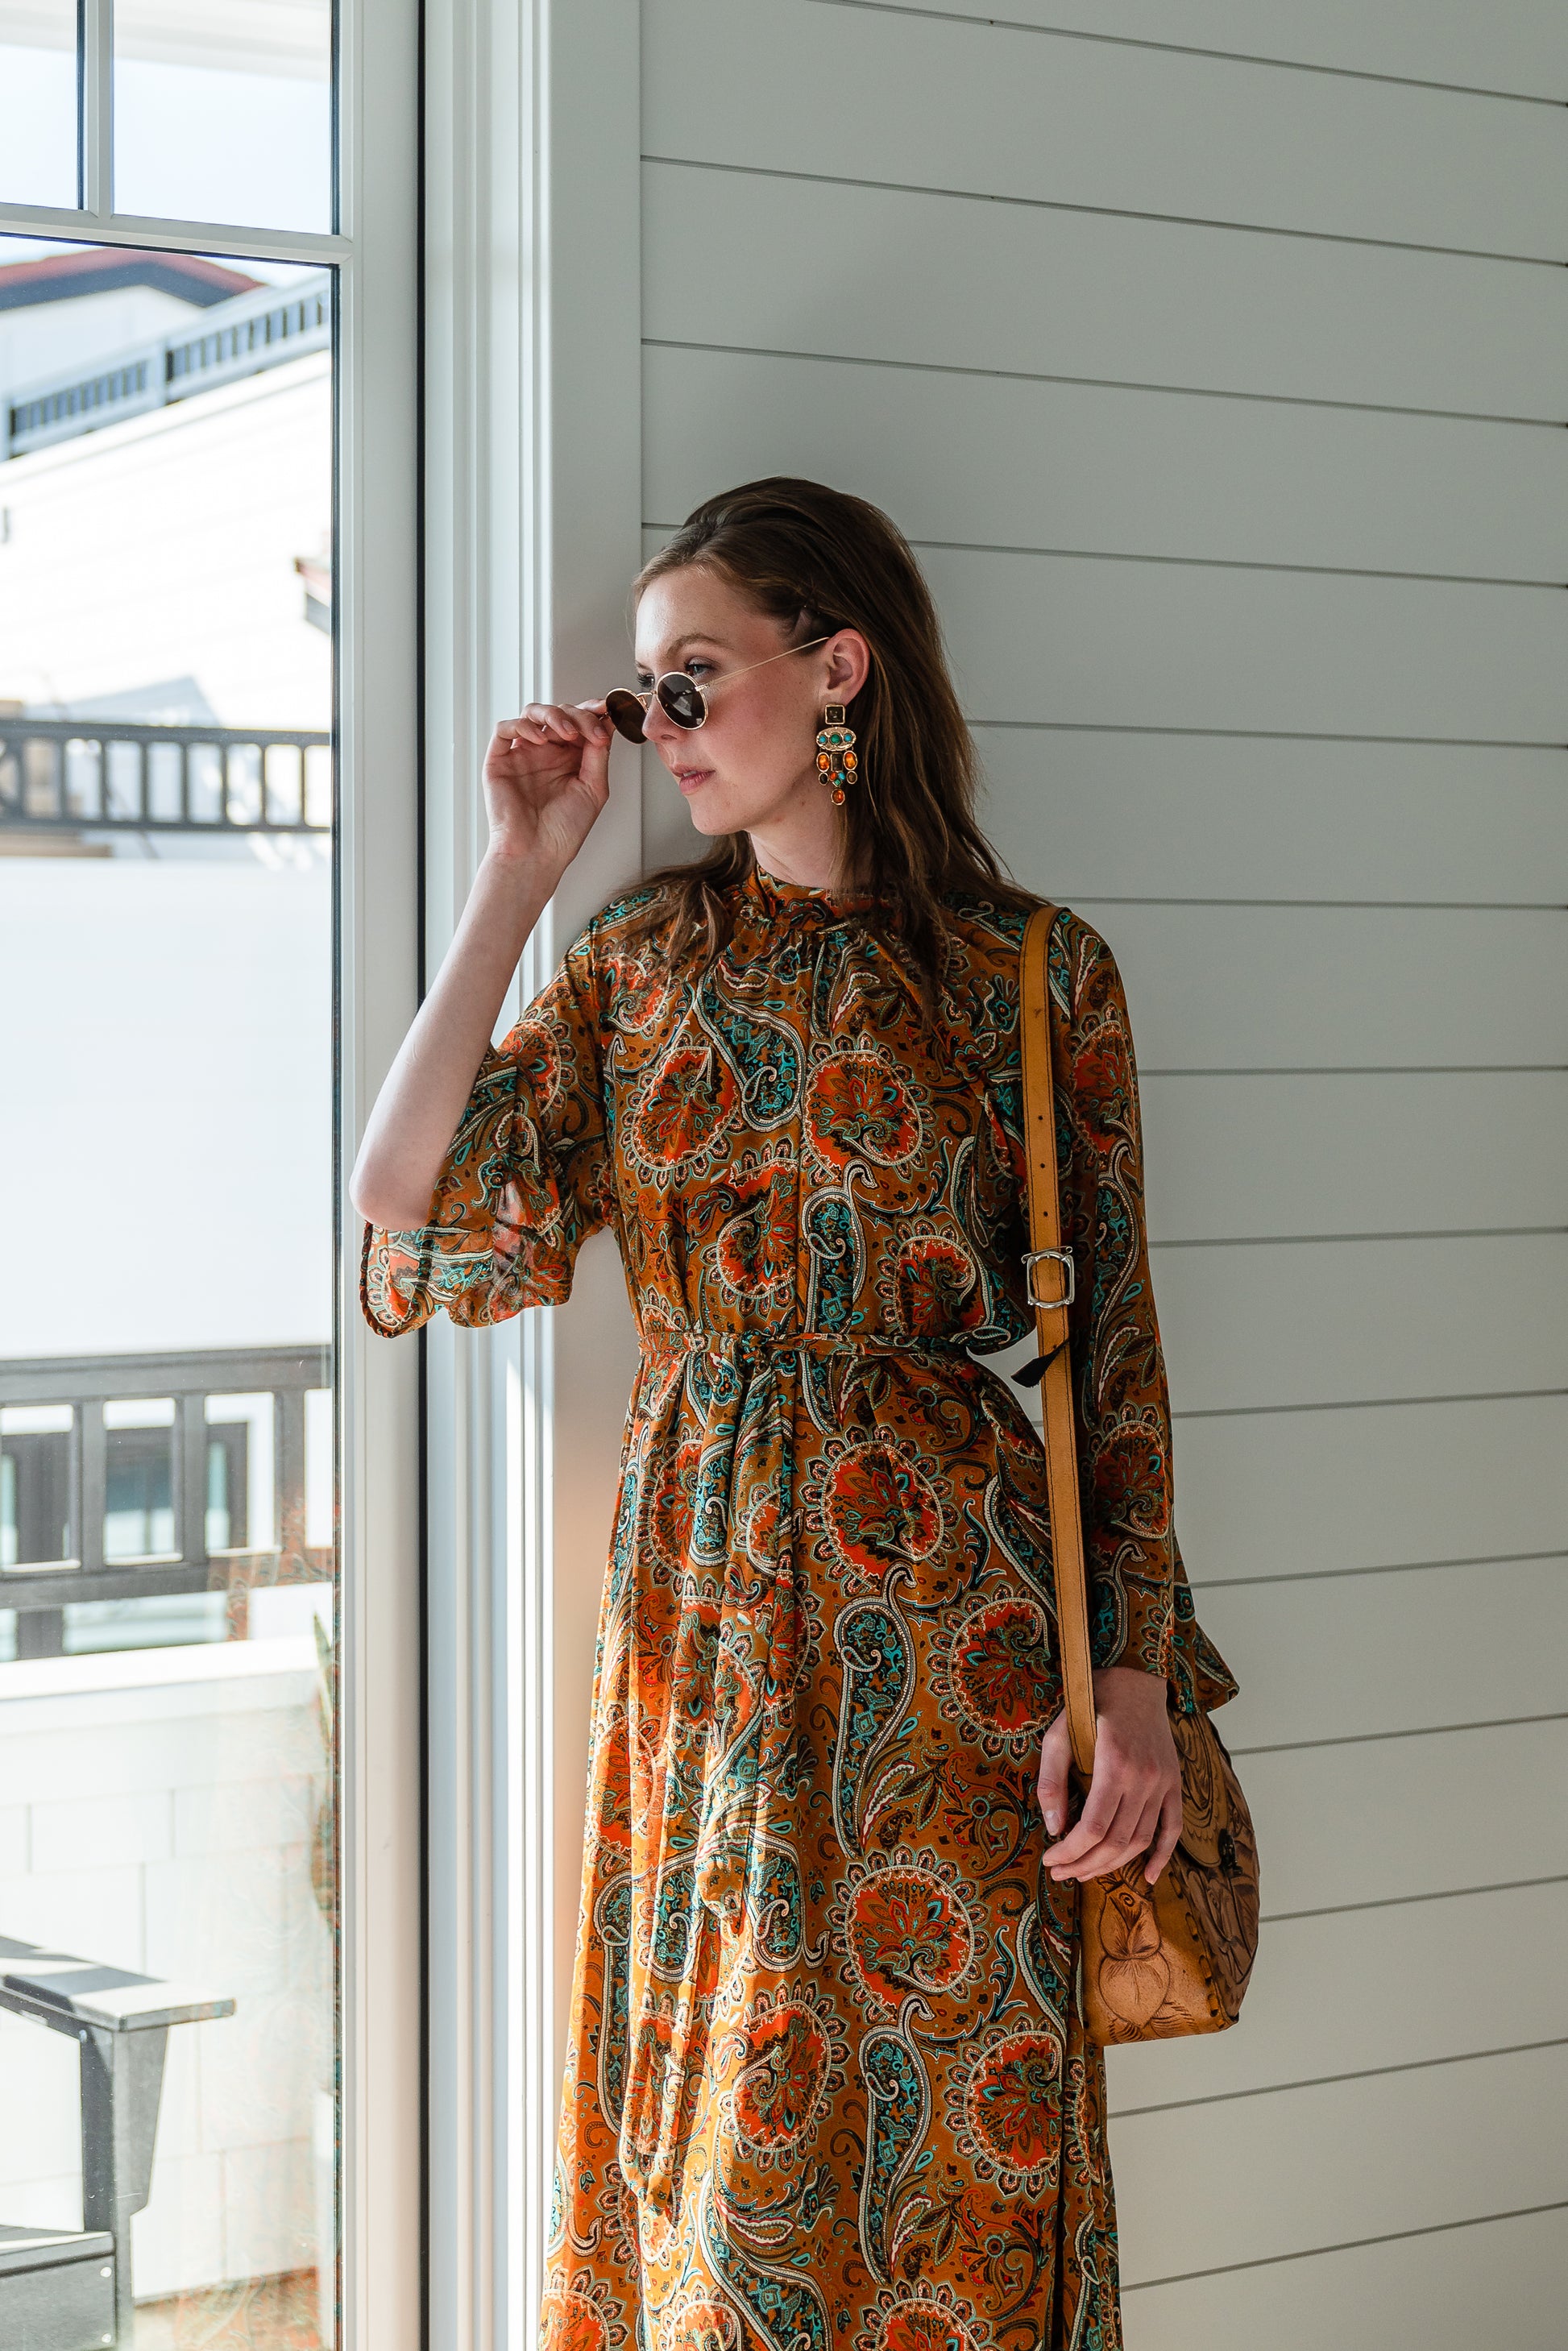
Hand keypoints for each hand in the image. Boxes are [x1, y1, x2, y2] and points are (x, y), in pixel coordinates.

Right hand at [483, 698, 613, 870]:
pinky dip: (522, 726)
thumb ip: (598, 754)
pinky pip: (505, 729)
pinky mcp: (500, 760)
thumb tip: (605, 723)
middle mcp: (546, 753)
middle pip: (560, 713)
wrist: (537, 854)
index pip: (580, 723)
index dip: (593, 712)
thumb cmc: (563, 831)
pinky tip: (539, 739)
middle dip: (579, 716)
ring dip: (553, 715)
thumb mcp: (594, 788)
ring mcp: (523, 754)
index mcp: (570, 759)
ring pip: (533, 713)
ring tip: (568, 732)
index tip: (609, 709)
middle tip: (592, 729)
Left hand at [1036, 1663, 1182, 1885]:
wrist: (1137, 1678)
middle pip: (1117, 1841)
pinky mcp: (1175, 1783)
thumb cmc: (1092, 1702)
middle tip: (1061, 1873)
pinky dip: (1163, 1856)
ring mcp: (1164, 1783)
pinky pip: (1173, 1828)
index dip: (1071, 1851)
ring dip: (1114, 1865)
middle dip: (1086, 1865)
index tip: (1051, 1860)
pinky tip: (1150, 1878)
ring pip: (1142, 1841)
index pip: (1094, 1827)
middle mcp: (1144, 1778)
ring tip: (1085, 1873)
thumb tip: (1054, 1827)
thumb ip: (1052, 1779)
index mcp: (1114, 1764)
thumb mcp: (1060, 1732)